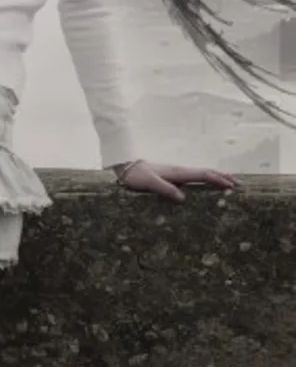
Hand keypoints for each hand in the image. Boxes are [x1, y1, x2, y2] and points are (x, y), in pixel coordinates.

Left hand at [113, 160, 238, 201]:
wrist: (126, 168)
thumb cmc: (136, 175)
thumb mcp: (149, 183)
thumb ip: (165, 189)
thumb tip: (183, 198)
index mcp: (178, 172)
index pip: (203, 175)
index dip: (218, 180)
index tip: (232, 185)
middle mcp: (181, 171)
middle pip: (207, 172)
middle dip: (224, 177)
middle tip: (239, 184)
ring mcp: (178, 173)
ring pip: (202, 174)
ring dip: (217, 177)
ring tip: (231, 183)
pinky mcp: (174, 177)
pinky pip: (195, 177)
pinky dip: (206, 179)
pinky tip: (208, 185)